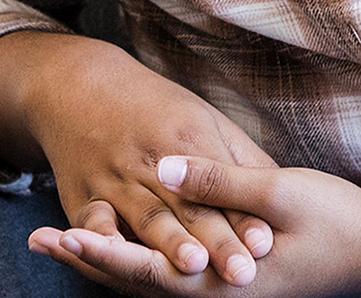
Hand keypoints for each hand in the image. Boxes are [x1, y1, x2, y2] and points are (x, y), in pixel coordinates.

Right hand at [0, 32, 275, 285]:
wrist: (82, 87)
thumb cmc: (157, 110)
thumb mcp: (204, 120)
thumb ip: (239, 160)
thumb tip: (279, 192)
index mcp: (190, 138)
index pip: (225, 186)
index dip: (245, 217)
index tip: (266, 243)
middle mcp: (153, 160)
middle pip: (191, 209)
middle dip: (217, 242)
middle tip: (242, 273)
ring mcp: (116, 178)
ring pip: (148, 218)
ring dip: (169, 243)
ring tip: (193, 268)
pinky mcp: (84, 195)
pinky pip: (93, 221)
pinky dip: (101, 239)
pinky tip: (113, 257)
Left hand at [31, 155, 360, 296]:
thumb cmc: (337, 220)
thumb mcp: (279, 193)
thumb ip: (217, 182)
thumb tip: (161, 166)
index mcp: (223, 281)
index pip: (145, 269)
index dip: (100, 250)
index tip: (58, 235)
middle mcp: (217, 297)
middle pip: (138, 283)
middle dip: (90, 259)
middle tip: (40, 240)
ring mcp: (227, 295)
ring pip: (154, 284)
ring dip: (111, 261)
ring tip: (69, 243)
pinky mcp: (237, 284)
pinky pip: (176, 280)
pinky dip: (145, 264)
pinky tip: (131, 248)